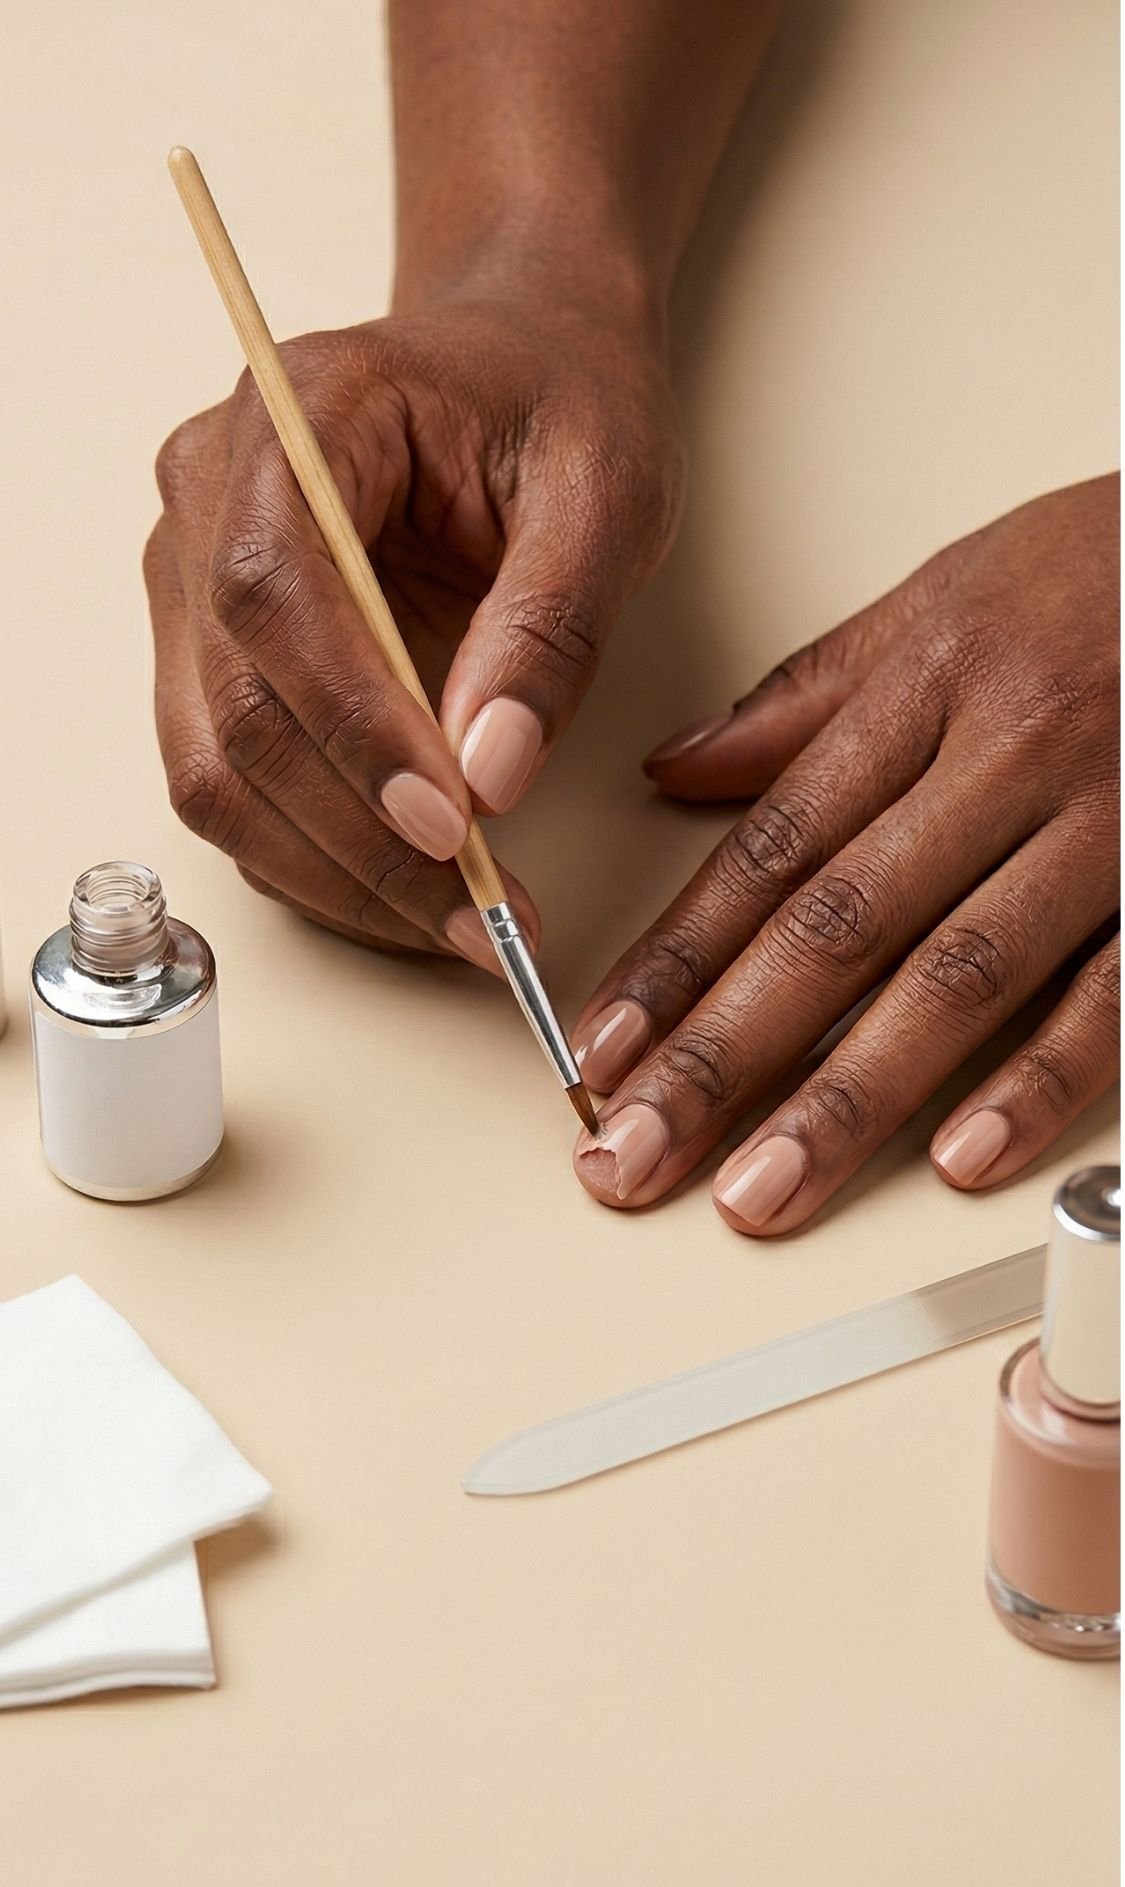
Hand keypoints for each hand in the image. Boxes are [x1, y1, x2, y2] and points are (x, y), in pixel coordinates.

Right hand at [145, 299, 680, 963]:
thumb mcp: (605, 489)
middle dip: (359, 836)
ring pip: (217, 769)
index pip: (271, 590)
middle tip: (482, 916)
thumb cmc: (558, 397)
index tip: (452, 826)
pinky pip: (239, 784)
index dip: (351, 725)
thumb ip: (548, 626)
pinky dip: (320, 861)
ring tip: (464, 925)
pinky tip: (415, 895)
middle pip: (235, 705)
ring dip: (335, 873)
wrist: (518, 365)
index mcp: (296, 414)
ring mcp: (196, 580)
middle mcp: (210, 496)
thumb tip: (492, 772)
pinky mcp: (216, 656)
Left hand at [572, 477, 1119, 1229]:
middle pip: (838, 927)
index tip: (603, 1047)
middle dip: (723, 1054)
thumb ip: (807, 697)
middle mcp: (1007, 761)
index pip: (774, 849)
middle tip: (636, 1151)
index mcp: (929, 689)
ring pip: (957, 977)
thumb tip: (677, 769)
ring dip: (849, 1097)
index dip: (678, 958)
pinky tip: (958, 1158)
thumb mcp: (945, 598)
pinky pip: (1114, 994)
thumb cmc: (1110, 570)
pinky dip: (1038, 1079)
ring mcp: (1103, 828)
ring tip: (762, 1189)